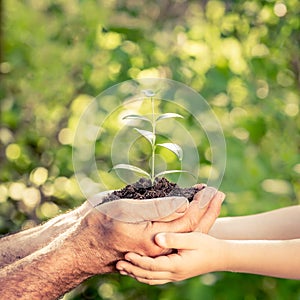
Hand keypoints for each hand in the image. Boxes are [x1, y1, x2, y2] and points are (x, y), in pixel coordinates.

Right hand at [70, 187, 224, 274]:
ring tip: (206, 197)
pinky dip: (184, 217)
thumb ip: (156, 209)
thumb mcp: (125, 211)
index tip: (210, 189)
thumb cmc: (98, 223)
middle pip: (190, 227)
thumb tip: (184, 205)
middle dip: (205, 208)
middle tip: (217, 192)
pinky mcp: (148, 240)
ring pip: (183, 229)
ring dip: (198, 213)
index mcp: (154, 238)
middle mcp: (158, 245)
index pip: (188, 221)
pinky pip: (172, 230)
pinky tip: (186, 204)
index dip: (200, 204)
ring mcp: (153, 244)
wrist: (81, 243)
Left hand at [116, 232, 225, 284]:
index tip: (126, 255)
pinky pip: (156, 277)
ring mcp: (175, 275)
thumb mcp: (192, 238)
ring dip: (136, 273)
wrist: (220, 256)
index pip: (152, 266)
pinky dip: (145, 274)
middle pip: (148, 275)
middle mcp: (174, 274)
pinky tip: (139, 270)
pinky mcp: (176, 273)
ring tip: (123, 268)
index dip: (138, 261)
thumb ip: (174, 239)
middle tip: (118, 264)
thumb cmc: (206, 245)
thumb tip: (156, 239)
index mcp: (177, 266)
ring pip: (151, 278)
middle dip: (132, 269)